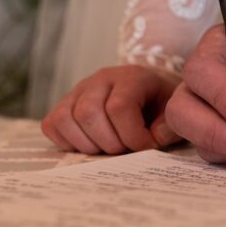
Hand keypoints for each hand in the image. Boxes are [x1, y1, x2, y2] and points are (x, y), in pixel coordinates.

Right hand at [41, 65, 181, 153]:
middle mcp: (100, 79)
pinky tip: (92, 145)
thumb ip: (169, 126)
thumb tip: (153, 139)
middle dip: (110, 143)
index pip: (119, 107)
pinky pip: (52, 125)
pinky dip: (68, 142)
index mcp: (131, 77)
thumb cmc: (161, 105)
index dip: (133, 136)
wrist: (149, 93)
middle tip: (127, 149)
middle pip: (88, 113)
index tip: (148, 147)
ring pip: (66, 119)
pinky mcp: (63, 105)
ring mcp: (78, 91)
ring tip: (110, 148)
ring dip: (89, 145)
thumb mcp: (173, 112)